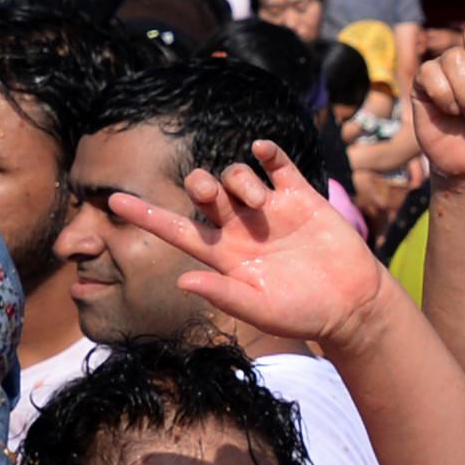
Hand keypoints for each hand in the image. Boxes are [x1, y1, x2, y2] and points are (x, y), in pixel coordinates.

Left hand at [106, 148, 387, 354]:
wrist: (352, 304)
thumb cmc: (303, 314)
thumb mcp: (260, 310)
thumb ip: (223, 294)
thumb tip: (183, 280)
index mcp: (224, 255)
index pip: (177, 230)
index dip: (145, 215)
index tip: (112, 201)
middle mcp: (241, 228)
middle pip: (204, 193)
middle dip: (198, 185)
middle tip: (208, 194)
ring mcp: (271, 211)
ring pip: (236, 176)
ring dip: (238, 180)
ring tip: (259, 202)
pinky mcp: (301, 198)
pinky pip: (278, 165)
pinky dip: (269, 154)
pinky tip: (263, 150)